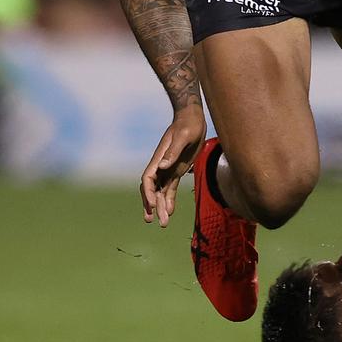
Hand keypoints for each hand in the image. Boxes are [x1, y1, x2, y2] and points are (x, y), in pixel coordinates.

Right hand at [139, 105, 205, 227]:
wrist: (193, 118)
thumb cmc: (188, 124)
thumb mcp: (183, 136)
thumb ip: (173, 151)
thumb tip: (162, 166)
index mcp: (159, 158)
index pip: (148, 179)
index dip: (148, 193)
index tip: (153, 204)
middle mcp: (161, 165)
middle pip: (153, 190)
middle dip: (154, 206)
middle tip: (159, 222)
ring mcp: (168, 169)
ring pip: (161, 192)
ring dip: (161, 207)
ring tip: (163, 223)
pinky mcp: (177, 170)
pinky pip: (170, 188)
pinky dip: (169, 200)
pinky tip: (170, 212)